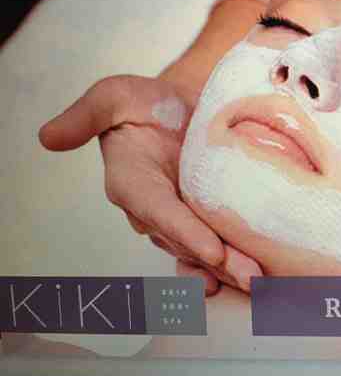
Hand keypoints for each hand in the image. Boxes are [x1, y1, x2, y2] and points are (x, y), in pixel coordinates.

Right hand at [39, 75, 261, 293]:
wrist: (179, 105)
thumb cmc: (144, 101)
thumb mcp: (113, 96)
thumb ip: (86, 114)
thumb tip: (48, 137)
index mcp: (132, 183)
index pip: (158, 211)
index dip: (183, 231)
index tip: (211, 250)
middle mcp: (153, 208)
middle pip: (186, 239)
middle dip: (217, 261)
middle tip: (249, 276)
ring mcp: (180, 215)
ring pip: (202, 248)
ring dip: (230, 267)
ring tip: (257, 280)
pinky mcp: (201, 216)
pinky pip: (213, 243)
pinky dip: (230, 261)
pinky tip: (251, 275)